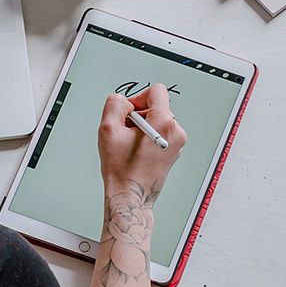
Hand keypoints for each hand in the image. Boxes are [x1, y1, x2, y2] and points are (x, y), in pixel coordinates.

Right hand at [97, 83, 186, 202]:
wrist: (130, 195)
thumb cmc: (121, 169)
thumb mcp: (108, 129)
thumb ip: (114, 104)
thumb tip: (123, 101)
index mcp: (164, 123)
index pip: (157, 91)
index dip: (138, 97)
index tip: (130, 112)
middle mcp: (176, 132)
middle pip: (157, 106)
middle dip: (139, 114)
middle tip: (126, 132)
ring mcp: (177, 143)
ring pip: (158, 119)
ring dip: (143, 126)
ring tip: (131, 144)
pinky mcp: (174, 150)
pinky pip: (161, 132)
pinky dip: (148, 136)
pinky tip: (138, 151)